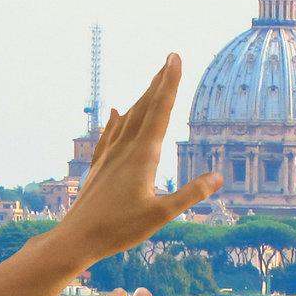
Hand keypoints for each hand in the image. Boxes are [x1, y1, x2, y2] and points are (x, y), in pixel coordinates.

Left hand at [54, 55, 223, 260]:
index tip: (176, 57)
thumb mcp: (161, 214)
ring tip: (152, 82)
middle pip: (144, 107)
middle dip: (159, 82)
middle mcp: (125, 148)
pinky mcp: (99, 166)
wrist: (76, 238)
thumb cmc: (118, 229)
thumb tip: (219, 177)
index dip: (170, 82)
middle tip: (169, 59)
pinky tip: (116, 112)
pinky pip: (110, 134)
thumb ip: (191, 194)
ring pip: (128, 118)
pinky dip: (117, 119)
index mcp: (143, 155)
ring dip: (142, 98)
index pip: (160, 110)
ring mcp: (109, 155)